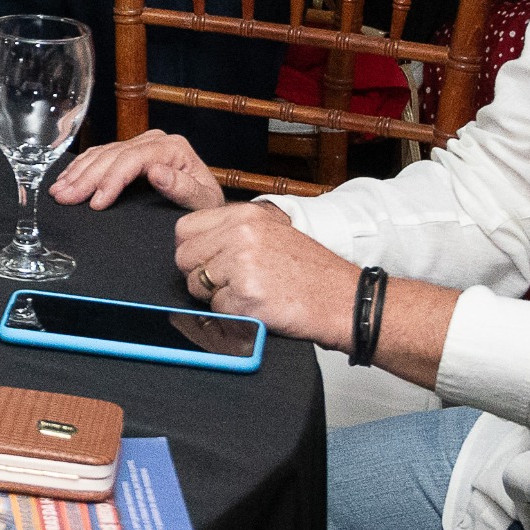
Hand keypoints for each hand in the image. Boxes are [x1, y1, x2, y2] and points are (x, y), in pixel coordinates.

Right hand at [48, 129, 224, 213]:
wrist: (207, 207)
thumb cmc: (205, 206)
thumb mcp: (202, 202)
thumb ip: (183, 188)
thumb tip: (156, 171)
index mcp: (172, 148)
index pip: (132, 159)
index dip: (111, 180)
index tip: (96, 202)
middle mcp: (155, 141)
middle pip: (112, 155)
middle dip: (86, 179)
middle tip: (65, 198)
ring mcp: (141, 144)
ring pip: (102, 154)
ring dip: (77, 173)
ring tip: (58, 192)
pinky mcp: (130, 152)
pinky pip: (100, 155)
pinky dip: (81, 167)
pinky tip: (66, 179)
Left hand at [169, 199, 358, 345]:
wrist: (346, 300)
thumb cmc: (311, 272)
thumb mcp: (272, 233)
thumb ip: (231, 233)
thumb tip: (194, 245)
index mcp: (245, 214)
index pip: (185, 229)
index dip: (193, 251)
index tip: (210, 262)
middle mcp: (240, 234)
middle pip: (184, 259)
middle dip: (201, 275)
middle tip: (233, 283)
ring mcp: (242, 264)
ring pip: (196, 286)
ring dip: (217, 297)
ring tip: (252, 292)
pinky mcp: (246, 296)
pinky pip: (216, 310)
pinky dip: (233, 315)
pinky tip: (260, 307)